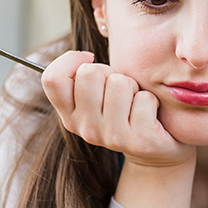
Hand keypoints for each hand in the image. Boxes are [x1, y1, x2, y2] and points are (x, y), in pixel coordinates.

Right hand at [41, 51, 193, 168]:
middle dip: (110, 72)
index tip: (89, 60)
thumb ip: (83, 78)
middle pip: (89, 73)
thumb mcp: (98, 96)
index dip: (70, 60)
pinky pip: (144, 99)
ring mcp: (111, 137)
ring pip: (119, 83)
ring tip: (135, 103)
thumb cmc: (125, 110)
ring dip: (133, 86)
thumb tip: (85, 57)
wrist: (156, 150)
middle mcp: (85, 128)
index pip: (52, 79)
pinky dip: (152, 100)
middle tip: (120, 90)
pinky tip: (150, 115)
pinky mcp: (138, 141)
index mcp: (69, 116)